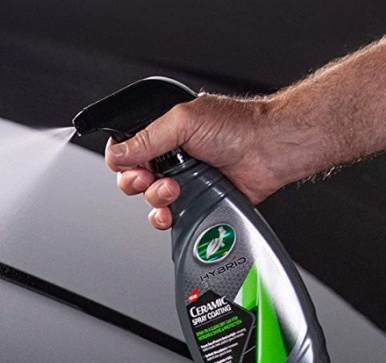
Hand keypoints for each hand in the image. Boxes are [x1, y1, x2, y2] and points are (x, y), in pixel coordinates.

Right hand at [106, 93, 291, 229]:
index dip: (123, 160)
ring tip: (174, 190)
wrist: (269, 150)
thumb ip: (146, 138)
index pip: (127, 149)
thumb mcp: (183, 121)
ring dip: (155, 198)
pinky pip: (169, 217)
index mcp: (164, 132)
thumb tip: (116, 153)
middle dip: (137, 181)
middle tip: (153, 177)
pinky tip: (173, 212)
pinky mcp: (195, 202)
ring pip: (148, 200)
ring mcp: (183, 180)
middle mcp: (171, 156)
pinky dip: (166, 218)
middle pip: (132, 177)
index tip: (134, 165)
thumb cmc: (237, 127)